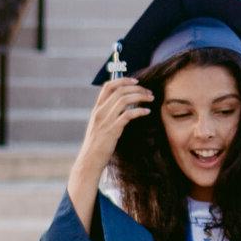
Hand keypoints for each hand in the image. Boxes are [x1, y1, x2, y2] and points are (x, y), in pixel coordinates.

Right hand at [69, 79, 154, 206]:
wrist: (89, 161)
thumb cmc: (96, 145)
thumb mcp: (98, 126)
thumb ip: (106, 115)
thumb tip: (121, 107)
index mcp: (97, 109)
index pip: (108, 86)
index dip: (123, 80)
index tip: (136, 81)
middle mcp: (100, 112)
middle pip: (120, 90)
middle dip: (137, 88)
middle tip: (149, 92)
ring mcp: (106, 120)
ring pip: (124, 99)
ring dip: (140, 96)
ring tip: (150, 99)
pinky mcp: (112, 130)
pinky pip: (128, 115)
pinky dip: (139, 110)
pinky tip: (147, 112)